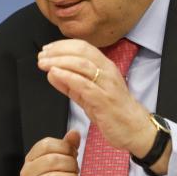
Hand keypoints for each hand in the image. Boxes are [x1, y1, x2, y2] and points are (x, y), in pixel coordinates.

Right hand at [20, 130, 80, 175]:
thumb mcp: (60, 160)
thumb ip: (67, 146)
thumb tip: (74, 133)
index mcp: (31, 159)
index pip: (46, 144)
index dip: (64, 147)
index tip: (72, 153)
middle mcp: (27, 173)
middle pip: (52, 160)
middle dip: (70, 164)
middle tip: (75, 170)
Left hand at [37, 39, 156, 159]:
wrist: (135, 130)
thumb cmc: (113, 112)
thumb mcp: (88, 96)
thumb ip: (70, 85)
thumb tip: (51, 73)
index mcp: (105, 67)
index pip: (83, 47)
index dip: (62, 45)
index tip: (47, 49)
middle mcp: (108, 72)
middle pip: (82, 51)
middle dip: (58, 51)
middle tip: (42, 56)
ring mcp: (107, 85)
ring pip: (82, 65)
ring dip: (59, 61)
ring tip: (44, 63)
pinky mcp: (104, 100)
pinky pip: (84, 84)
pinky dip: (68, 77)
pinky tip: (55, 74)